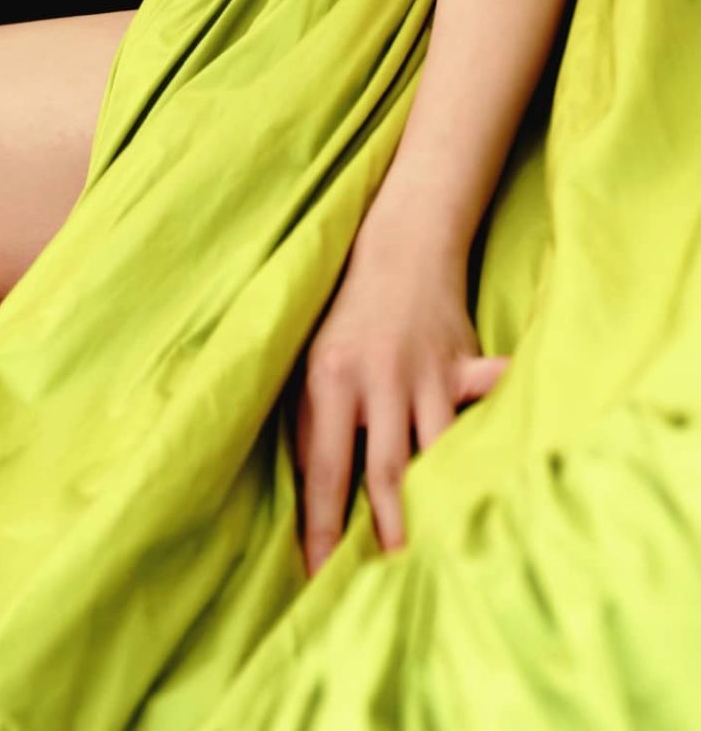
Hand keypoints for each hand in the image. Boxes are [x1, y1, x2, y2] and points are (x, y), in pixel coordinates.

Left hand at [293, 208, 508, 575]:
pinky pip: (488, 394)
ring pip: (437, 447)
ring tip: (447, 546)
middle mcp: (378, 378)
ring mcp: (426, 371)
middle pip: (388, 468)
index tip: (320, 576)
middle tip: (393, 578)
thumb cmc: (343, 319)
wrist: (398, 247)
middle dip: (391, 528)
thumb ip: (313, 432)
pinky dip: (503, 419)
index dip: (323, 528)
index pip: (325, 470)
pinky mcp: (464, 362)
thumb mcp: (310, 368)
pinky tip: (514, 461)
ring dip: (442, 497)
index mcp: (330, 380)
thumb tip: (313, 506)